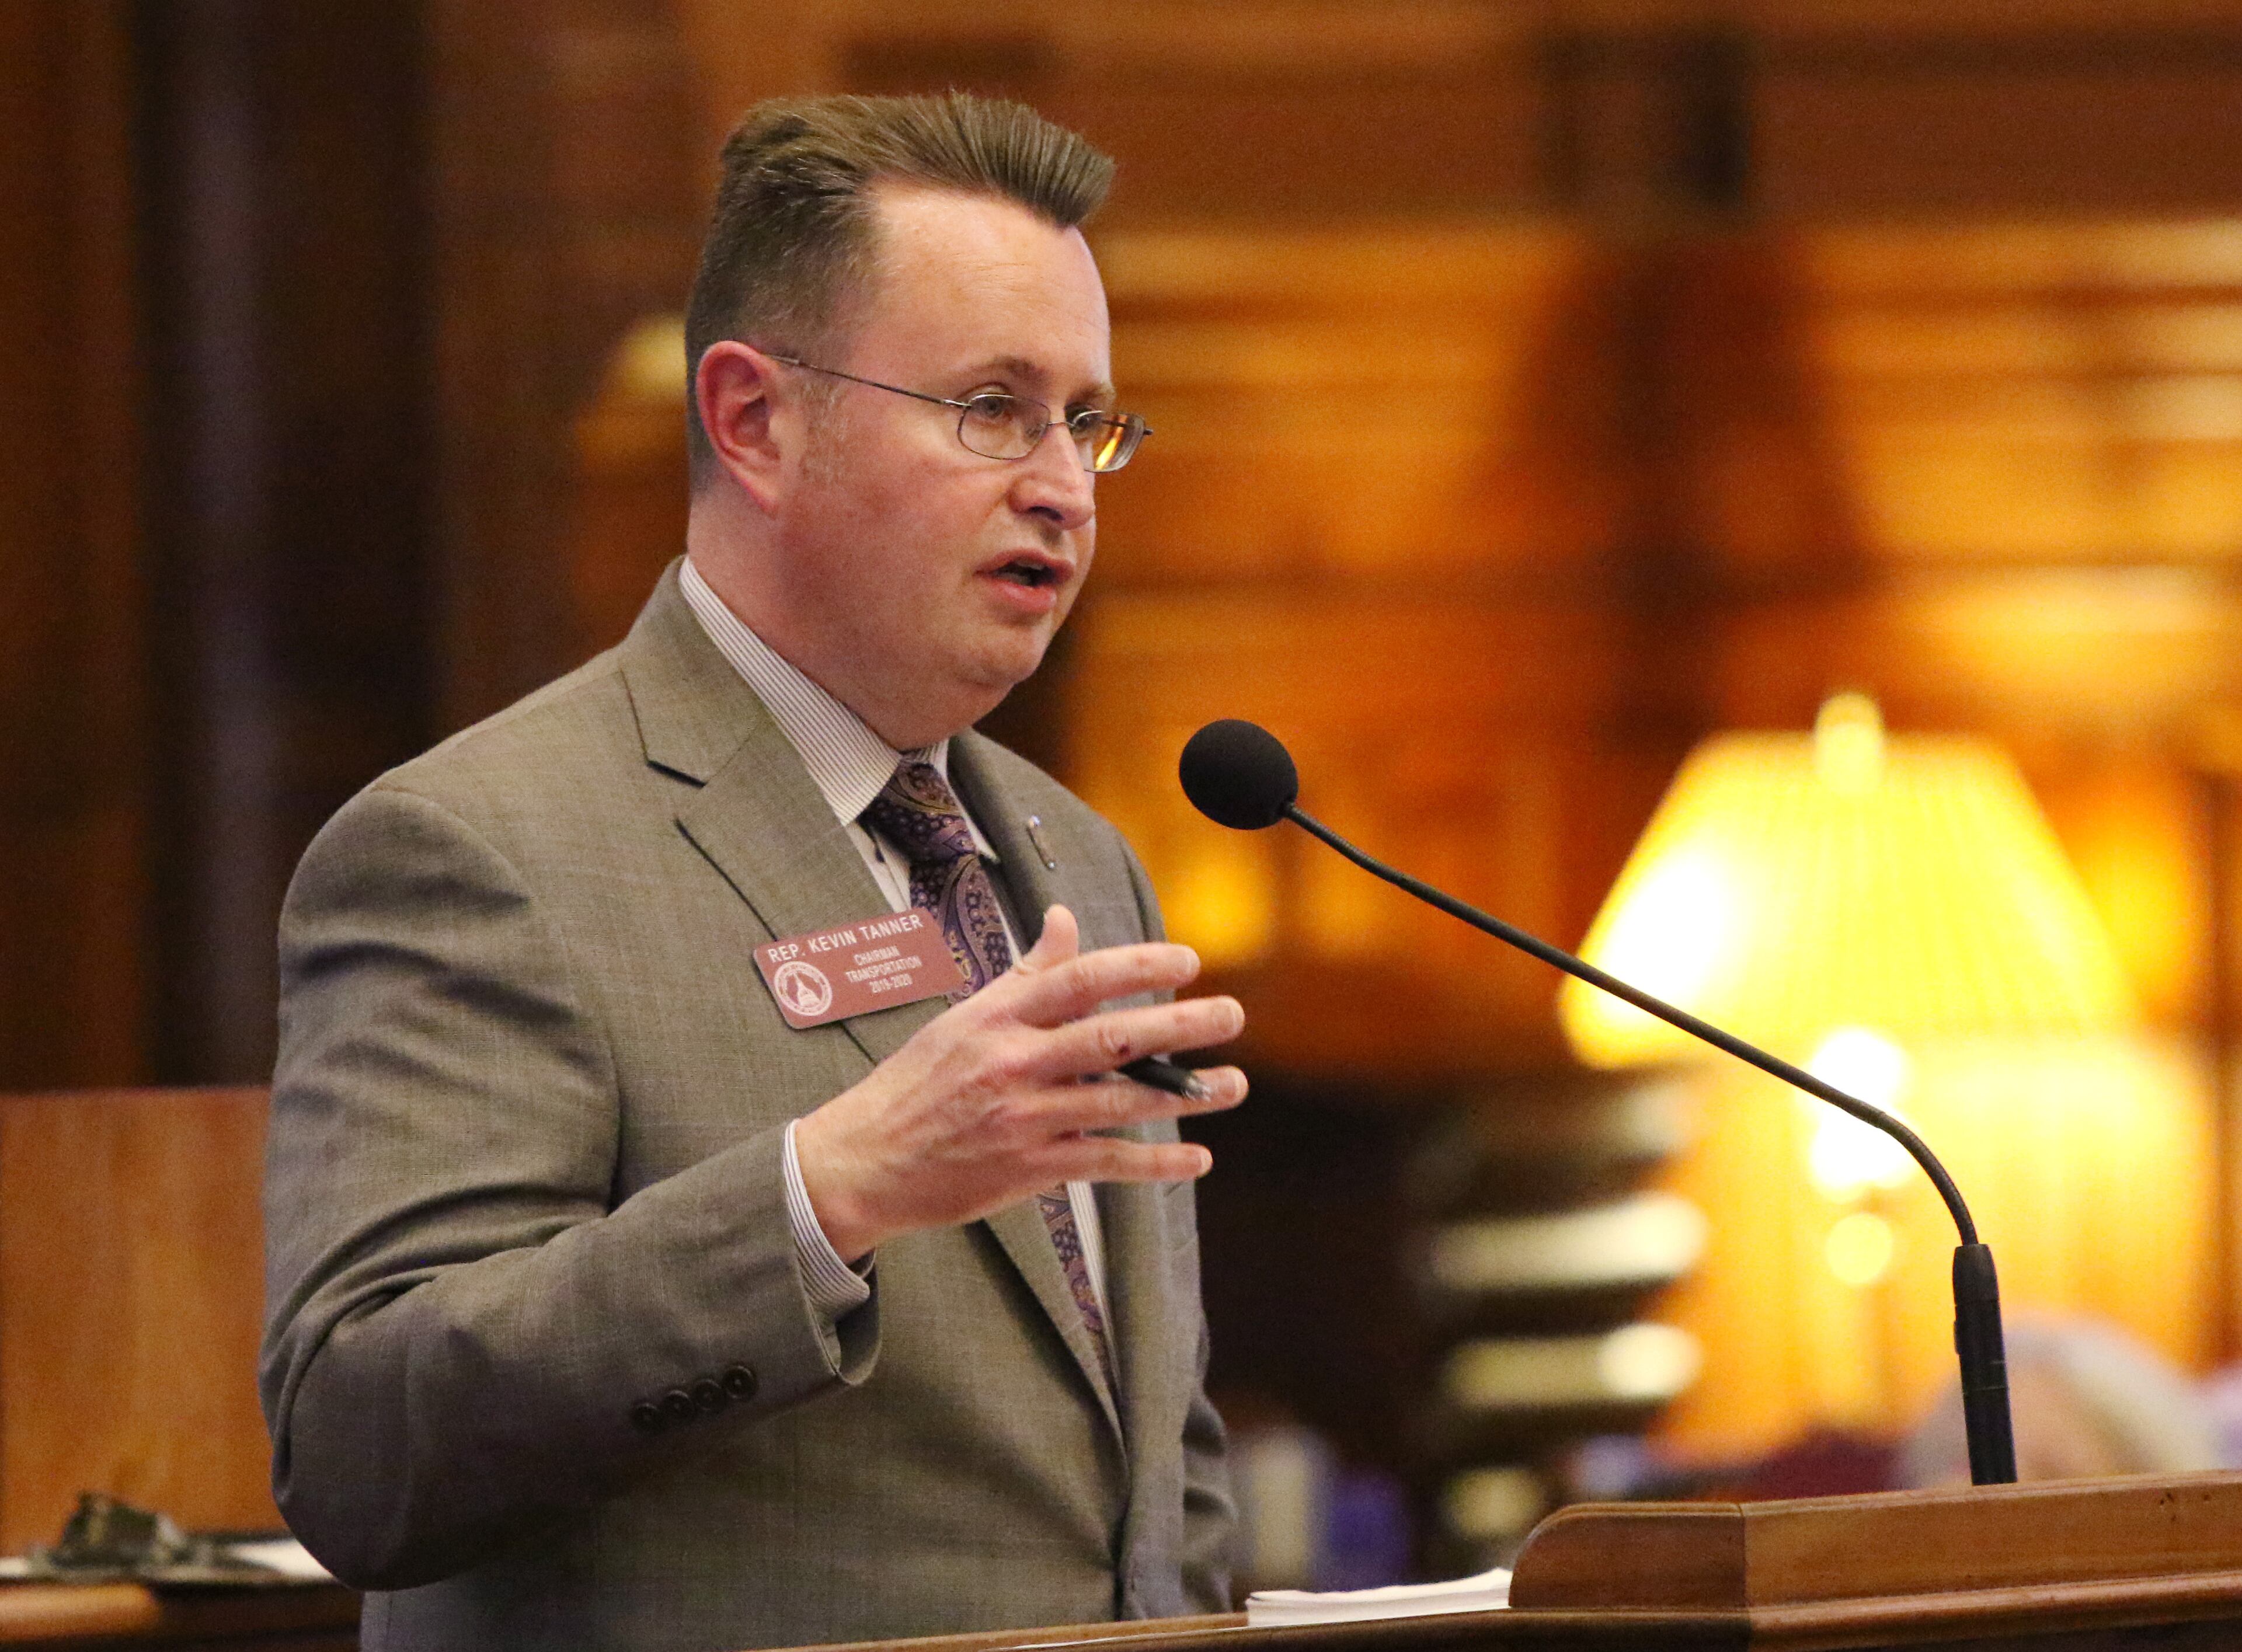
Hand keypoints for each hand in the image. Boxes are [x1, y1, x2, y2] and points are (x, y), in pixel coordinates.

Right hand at [791, 905, 1246, 1260]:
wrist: (863, 1161)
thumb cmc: (916, 1084)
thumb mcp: (965, 1017)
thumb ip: (1026, 972)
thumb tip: (1065, 918)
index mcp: (998, 1016)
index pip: (1078, 978)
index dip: (1138, 965)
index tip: (1188, 960)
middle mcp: (1013, 1062)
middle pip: (1112, 1037)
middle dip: (1180, 1025)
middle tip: (1231, 1014)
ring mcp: (1023, 1117)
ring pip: (1120, 1100)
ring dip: (1185, 1095)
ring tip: (1234, 1086)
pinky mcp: (1028, 1168)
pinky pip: (1105, 1161)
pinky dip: (1155, 1162)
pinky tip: (1196, 1158)